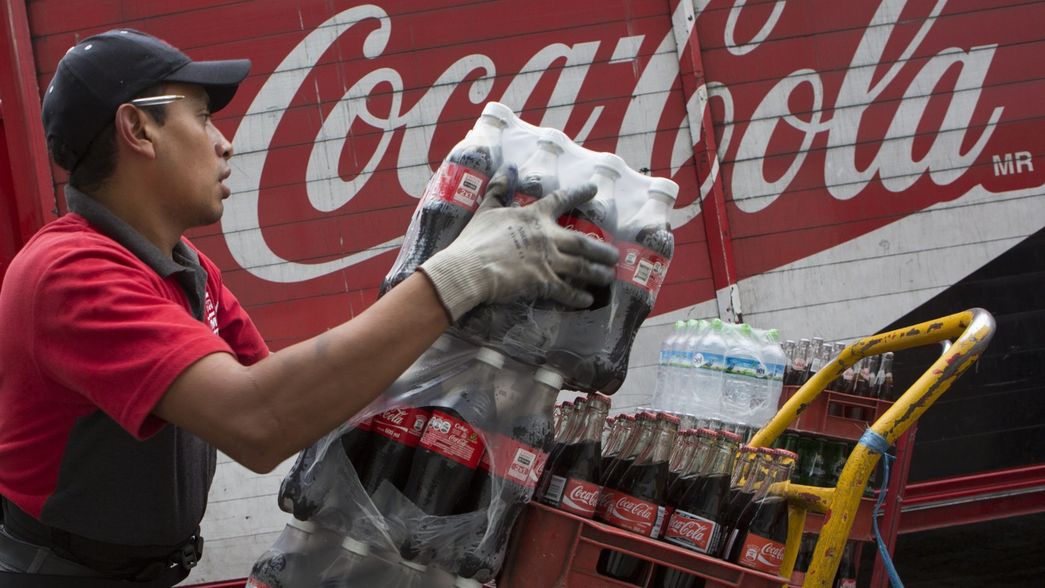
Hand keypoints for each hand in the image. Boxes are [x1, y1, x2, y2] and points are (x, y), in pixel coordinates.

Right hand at [420, 173, 618, 321]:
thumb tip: (507, 167)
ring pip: (583, 267)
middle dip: (602, 249)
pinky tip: (587, 300)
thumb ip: (499, 189)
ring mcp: (548, 261)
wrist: (470, 268)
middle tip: (615, 255)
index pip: (561, 200)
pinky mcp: (544, 283)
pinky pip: (567, 291)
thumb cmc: (475, 239)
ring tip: (609, 277)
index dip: (580, 193)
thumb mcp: (486, 209)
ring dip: (598, 272)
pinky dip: (579, 297)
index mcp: (534, 216)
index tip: (594, 189)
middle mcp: (547, 237)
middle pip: (583, 242)